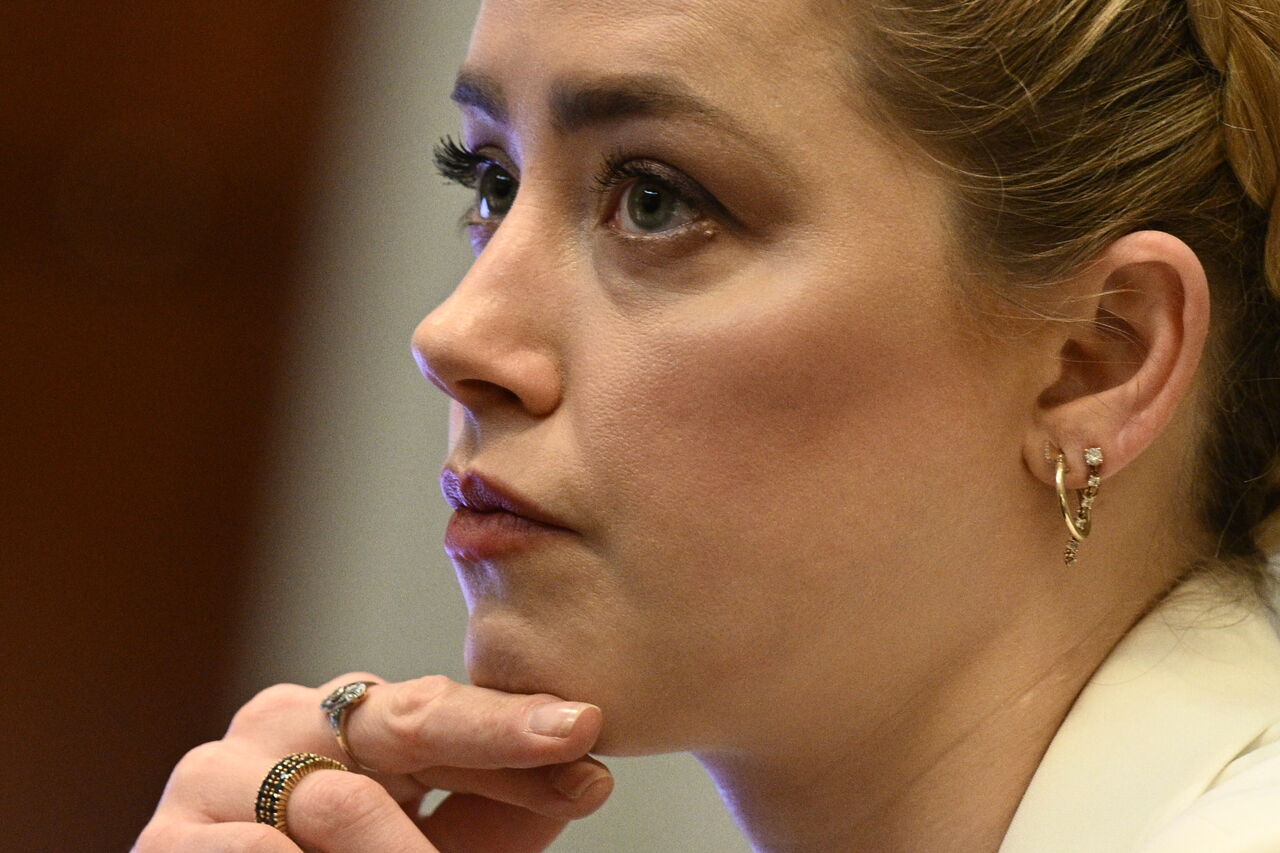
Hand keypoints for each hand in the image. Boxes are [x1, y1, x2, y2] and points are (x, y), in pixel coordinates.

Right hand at [134, 673, 611, 851]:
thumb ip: (495, 811)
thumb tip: (590, 775)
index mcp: (350, 722)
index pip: (446, 713)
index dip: (518, 729)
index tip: (589, 732)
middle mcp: (290, 723)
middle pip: (406, 720)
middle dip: (494, 734)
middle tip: (571, 738)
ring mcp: (220, 773)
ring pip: (339, 800)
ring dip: (403, 844)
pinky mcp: (168, 839)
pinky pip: (257, 851)